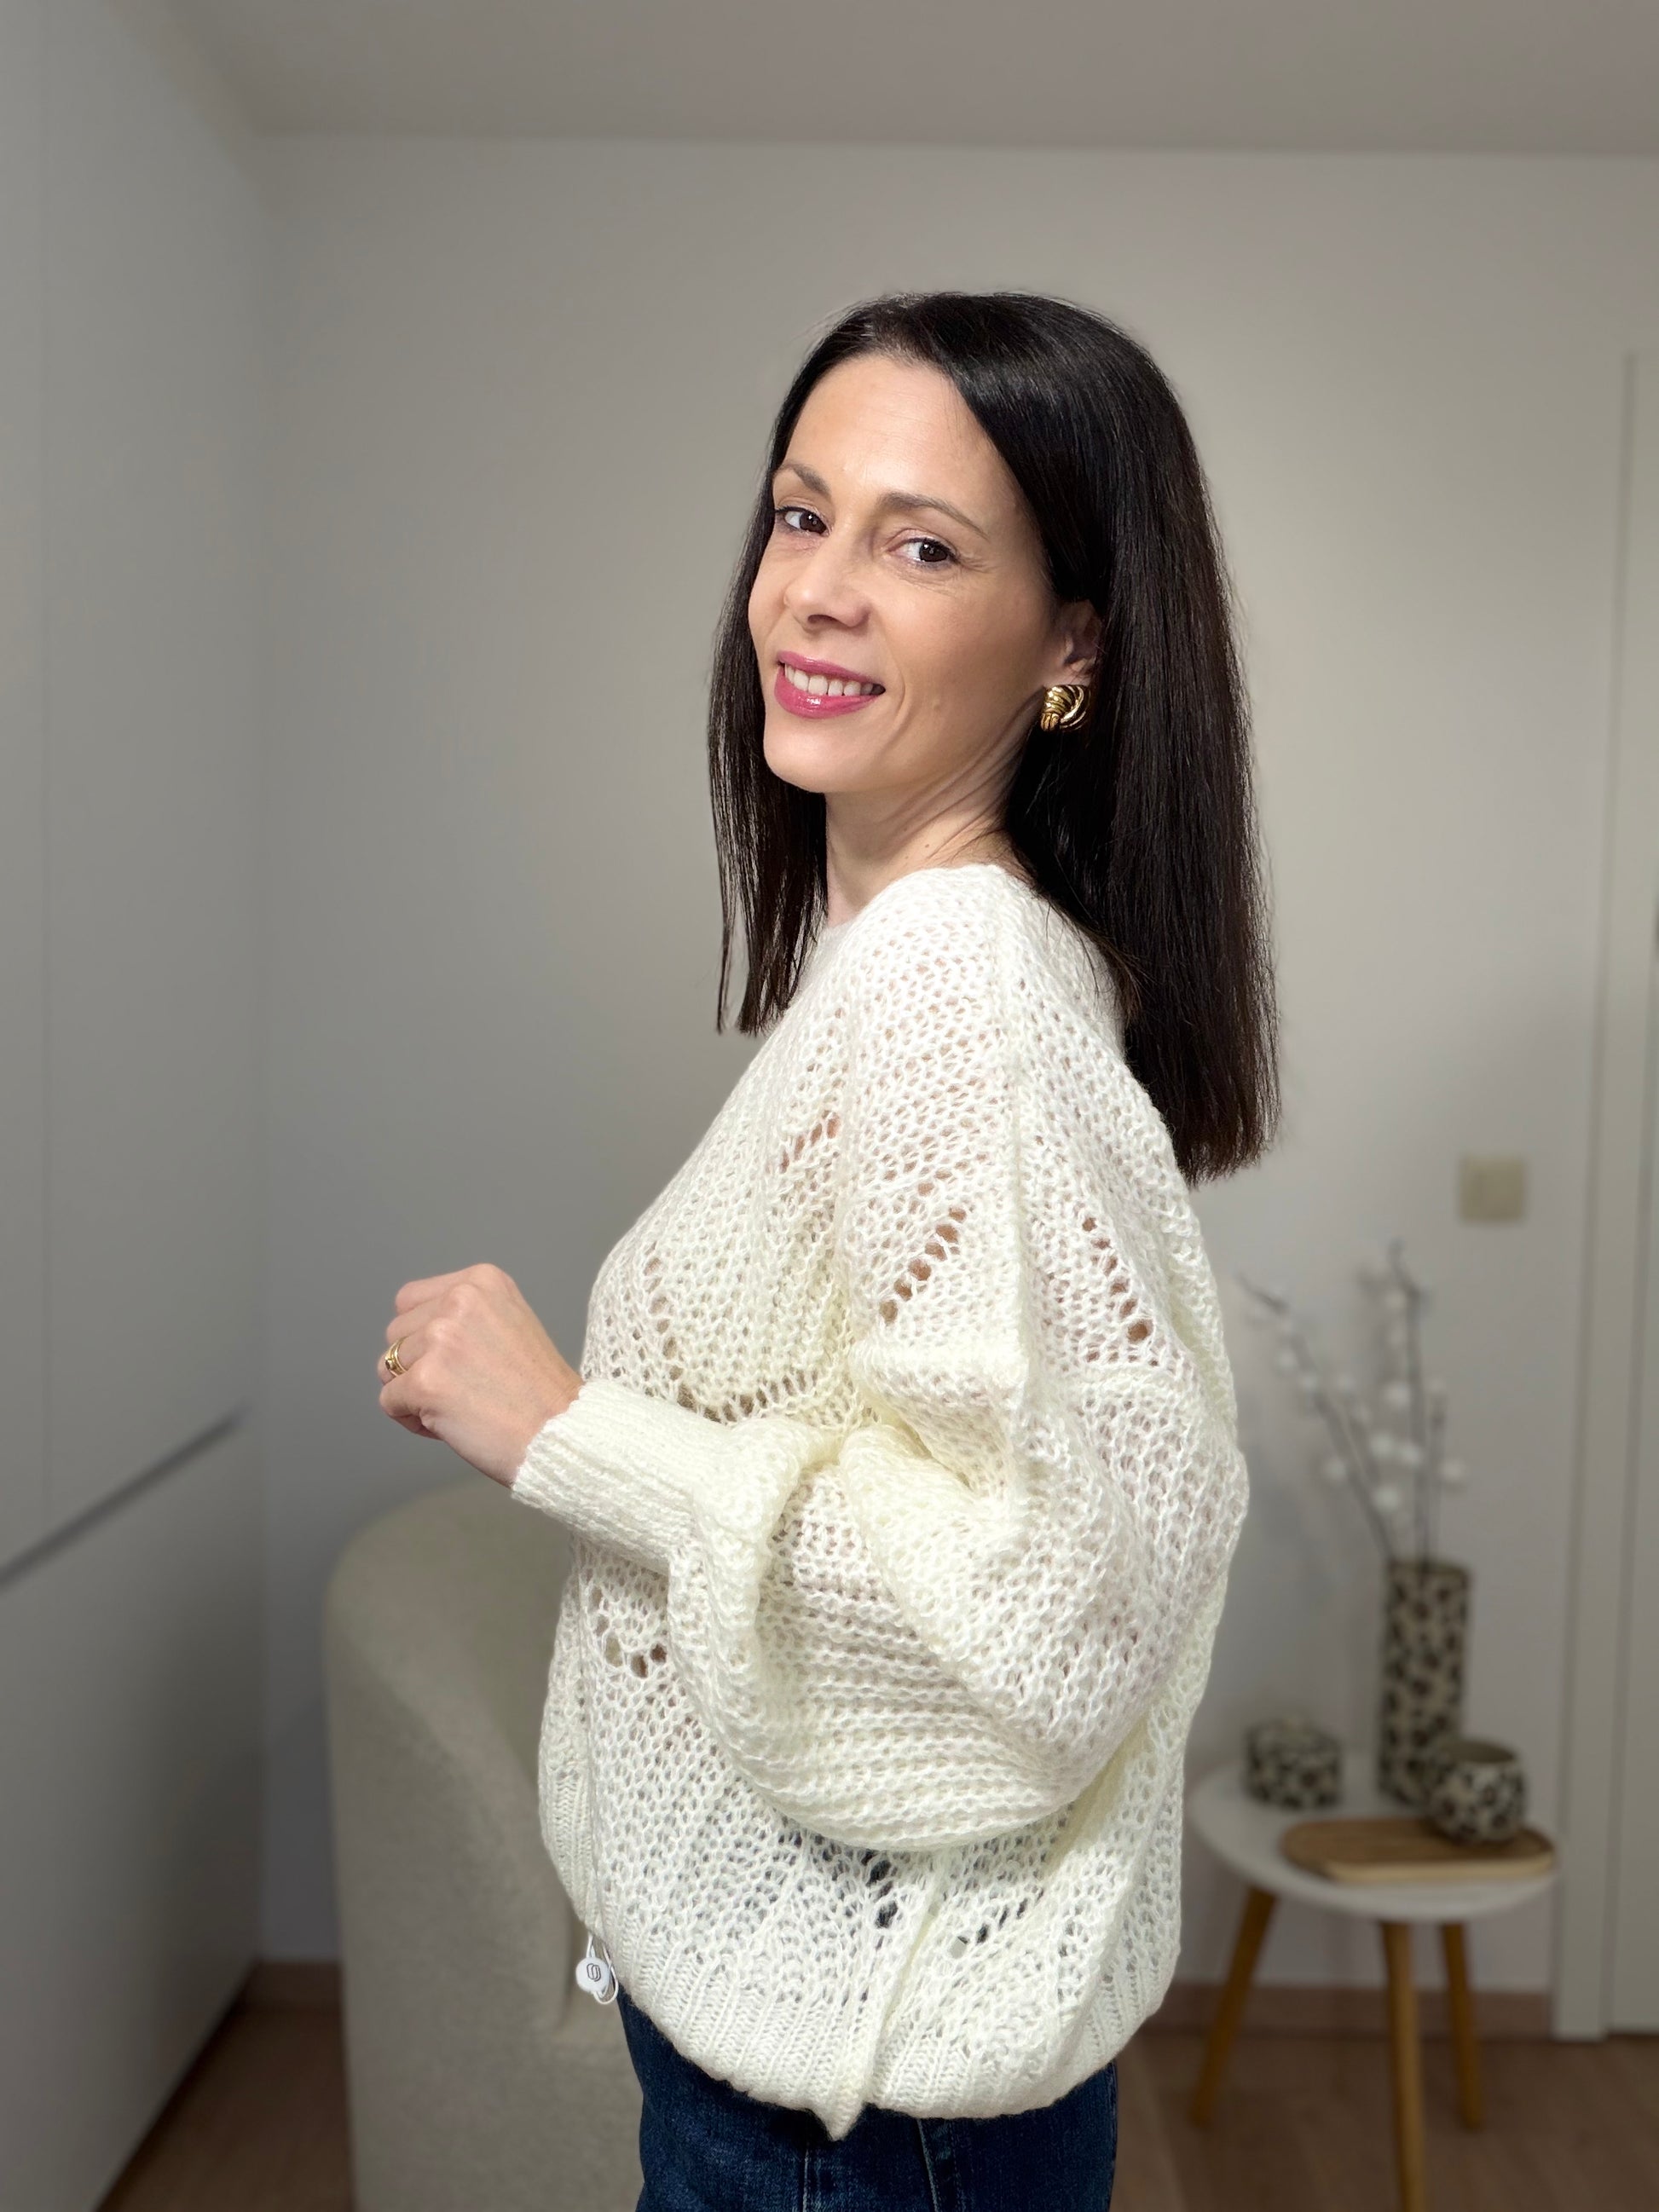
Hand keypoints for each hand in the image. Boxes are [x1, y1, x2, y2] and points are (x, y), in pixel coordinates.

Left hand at [376, 1262, 581, 1488]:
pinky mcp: (426, 1380)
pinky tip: (450, 1423)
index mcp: (481, 1281)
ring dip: (413, 1393)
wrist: (562, 1433)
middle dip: (417, 1364)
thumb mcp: (509, 1322)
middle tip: (463, 1387)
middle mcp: (459, 1300)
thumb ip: (465, 1316)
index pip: (410, 1301)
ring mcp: (441, 1339)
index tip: (460, 1360)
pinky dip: (411, 1420)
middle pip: (396, 1333)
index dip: (424, 1336)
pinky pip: (389, 1402)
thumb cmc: (539, 1392)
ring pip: (388, 1368)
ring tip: (459, 1406)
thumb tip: (412, 1334)